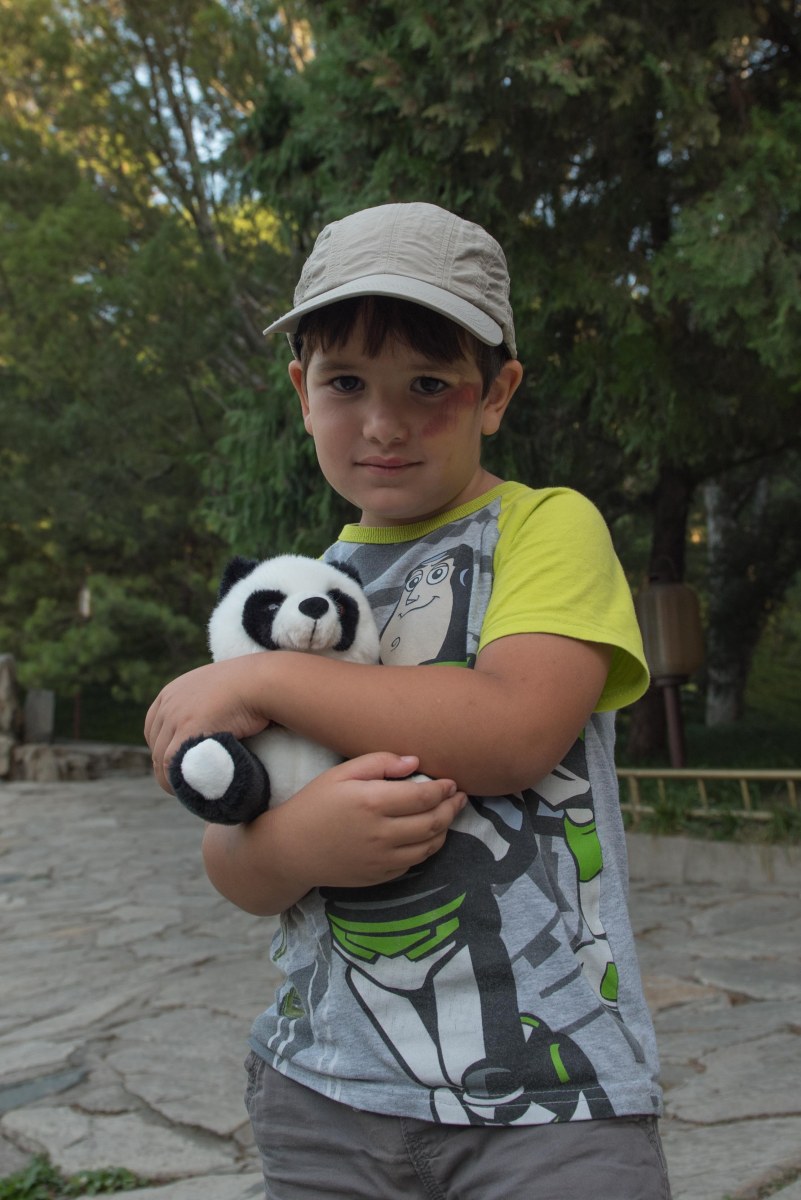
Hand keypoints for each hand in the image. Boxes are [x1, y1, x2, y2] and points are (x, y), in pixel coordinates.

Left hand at [145, 656, 269, 793]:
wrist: (260, 681)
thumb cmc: (249, 685)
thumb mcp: (217, 689)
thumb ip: (206, 704)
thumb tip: (215, 721)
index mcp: (172, 692)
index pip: (153, 729)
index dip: (163, 750)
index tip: (177, 765)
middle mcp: (168, 703)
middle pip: (156, 745)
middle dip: (167, 767)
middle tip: (185, 783)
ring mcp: (175, 716)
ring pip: (161, 759)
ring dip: (171, 779)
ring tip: (188, 793)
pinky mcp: (187, 729)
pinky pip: (171, 763)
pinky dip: (177, 780)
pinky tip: (189, 790)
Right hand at [202, 752, 467, 913]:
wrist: (290, 850)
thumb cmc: (314, 804)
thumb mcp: (341, 774)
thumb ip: (379, 763)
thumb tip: (414, 762)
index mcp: (373, 802)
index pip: (424, 796)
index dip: (444, 789)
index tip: (451, 782)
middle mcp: (382, 833)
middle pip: (434, 822)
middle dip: (452, 808)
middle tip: (459, 798)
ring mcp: (383, 859)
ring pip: (429, 845)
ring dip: (445, 829)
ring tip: (448, 814)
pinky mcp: (380, 876)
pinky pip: (414, 863)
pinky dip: (427, 848)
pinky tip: (427, 835)